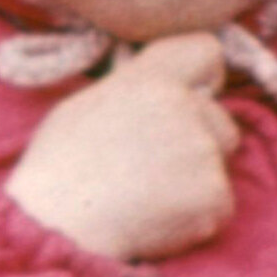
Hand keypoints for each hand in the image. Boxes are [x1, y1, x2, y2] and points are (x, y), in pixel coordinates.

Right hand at [6, 32, 243, 260]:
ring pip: (219, 167)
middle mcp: (185, 107)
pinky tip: (156, 219)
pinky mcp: (215, 196)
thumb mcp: (87, 104)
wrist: (56, 225)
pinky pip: (220, 207)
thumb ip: (135, 89)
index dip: (204, 78)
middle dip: (199, 144)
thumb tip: (159, 88)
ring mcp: (204, 152)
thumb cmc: (58, 169)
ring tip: (146, 197)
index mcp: (152, 79)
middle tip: (150, 169)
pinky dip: (197, 218)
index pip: (207, 51)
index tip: (191, 98)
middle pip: (221, 123)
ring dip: (197, 183)